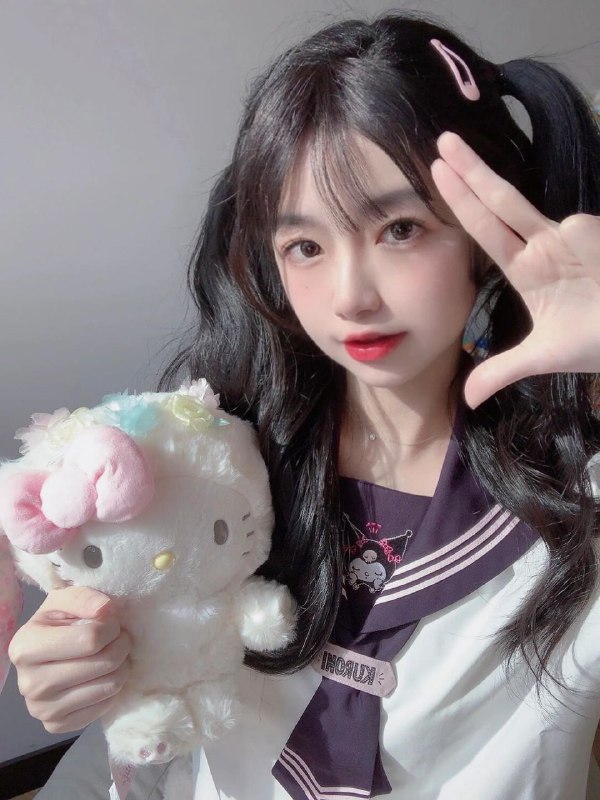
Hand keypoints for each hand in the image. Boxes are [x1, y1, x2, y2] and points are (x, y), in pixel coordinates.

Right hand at [8, 586, 130, 733]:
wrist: (48, 651)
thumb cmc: (59, 622)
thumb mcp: (65, 599)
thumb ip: (85, 597)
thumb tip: (105, 610)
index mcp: (26, 646)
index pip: (91, 639)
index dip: (111, 627)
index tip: (111, 622)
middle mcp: (29, 683)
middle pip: (104, 662)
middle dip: (121, 645)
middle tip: (118, 638)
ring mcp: (41, 709)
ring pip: (109, 686)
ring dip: (122, 665)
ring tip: (114, 654)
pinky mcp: (56, 726)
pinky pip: (104, 707)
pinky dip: (113, 689)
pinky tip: (102, 675)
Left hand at [431, 131, 599, 408]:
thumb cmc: (596, 341)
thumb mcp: (541, 357)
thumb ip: (501, 371)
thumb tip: (467, 400)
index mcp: (528, 267)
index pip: (485, 228)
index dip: (461, 201)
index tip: (436, 171)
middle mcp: (546, 244)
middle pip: (499, 202)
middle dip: (470, 171)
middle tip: (440, 139)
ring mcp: (575, 235)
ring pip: (537, 210)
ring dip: (503, 189)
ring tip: (478, 177)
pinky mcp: (596, 233)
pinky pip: (581, 229)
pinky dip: (583, 244)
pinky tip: (588, 274)